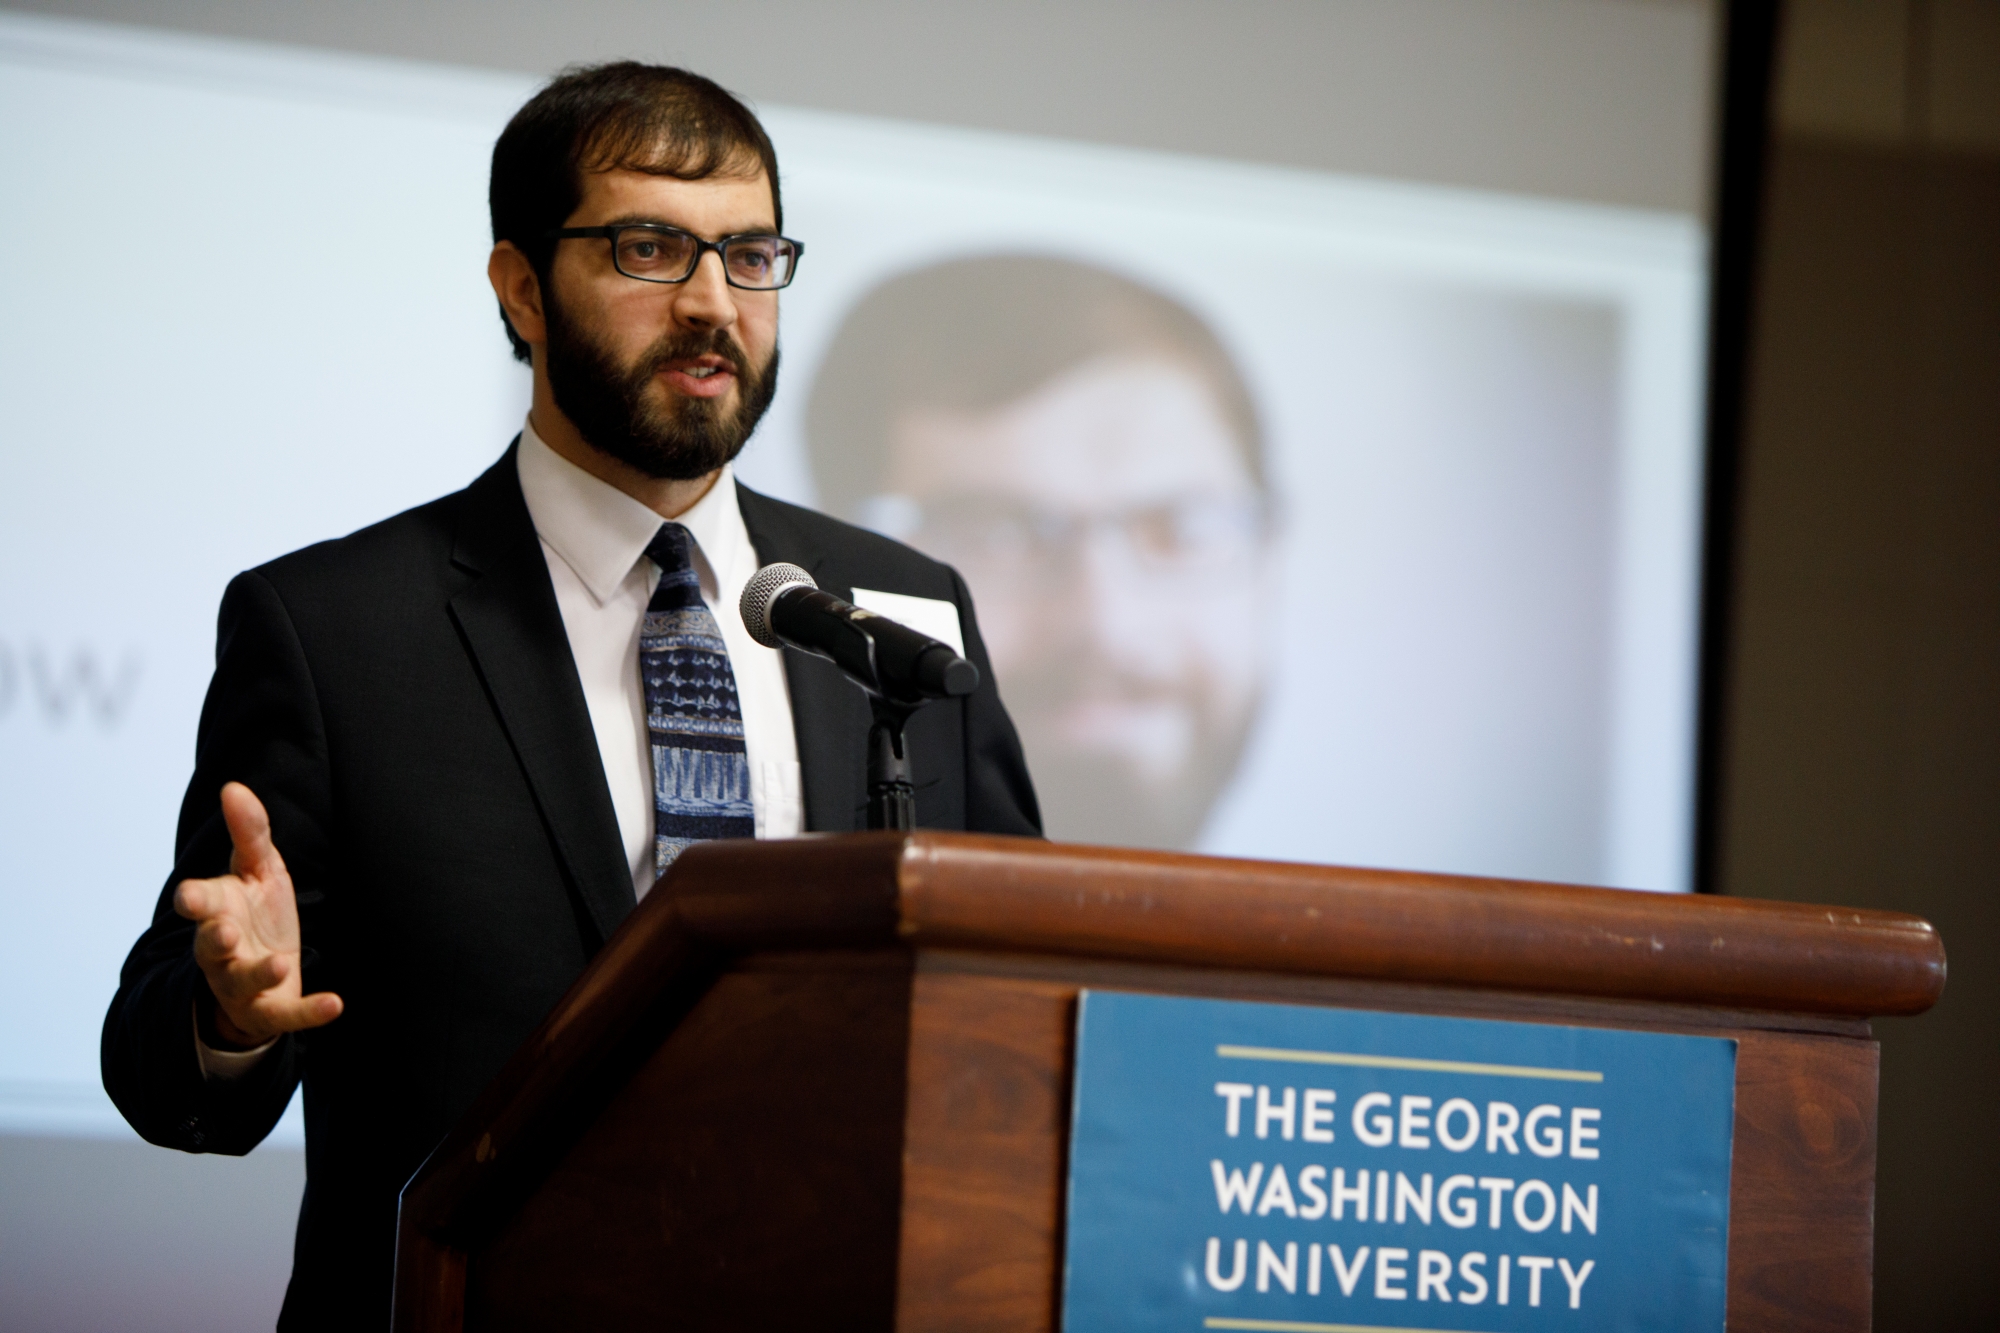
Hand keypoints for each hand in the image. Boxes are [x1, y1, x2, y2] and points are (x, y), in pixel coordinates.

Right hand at [174, 782, 343, 1047]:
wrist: (262, 975)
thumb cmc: (255, 912)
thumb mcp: (258, 870)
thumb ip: (249, 833)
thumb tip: (233, 787)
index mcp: (218, 910)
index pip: (201, 902)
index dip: (195, 899)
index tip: (190, 895)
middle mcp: (221, 950)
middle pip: (210, 946)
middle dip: (214, 939)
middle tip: (224, 931)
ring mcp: (241, 984)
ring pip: (243, 981)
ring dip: (260, 973)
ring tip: (280, 963)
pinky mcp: (268, 1011)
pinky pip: (286, 1014)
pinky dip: (309, 1011)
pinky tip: (335, 1004)